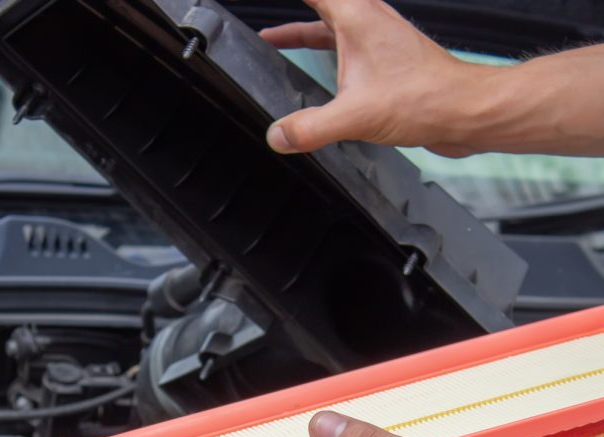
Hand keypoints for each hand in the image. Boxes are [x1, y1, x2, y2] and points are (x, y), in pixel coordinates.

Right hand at [261, 0, 482, 155]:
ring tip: (276, 40)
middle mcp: (368, 20)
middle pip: (322, 5)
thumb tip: (277, 136)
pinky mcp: (387, 60)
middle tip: (267, 30)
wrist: (463, 111)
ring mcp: (379, 39)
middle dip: (295, 11)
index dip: (290, 1)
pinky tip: (320, 73)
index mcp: (356, 18)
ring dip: (306, 30)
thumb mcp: (355, 117)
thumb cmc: (422, 99)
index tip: (260, 8)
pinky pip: (347, 46)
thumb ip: (311, 127)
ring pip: (333, 24)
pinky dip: (326, 50)